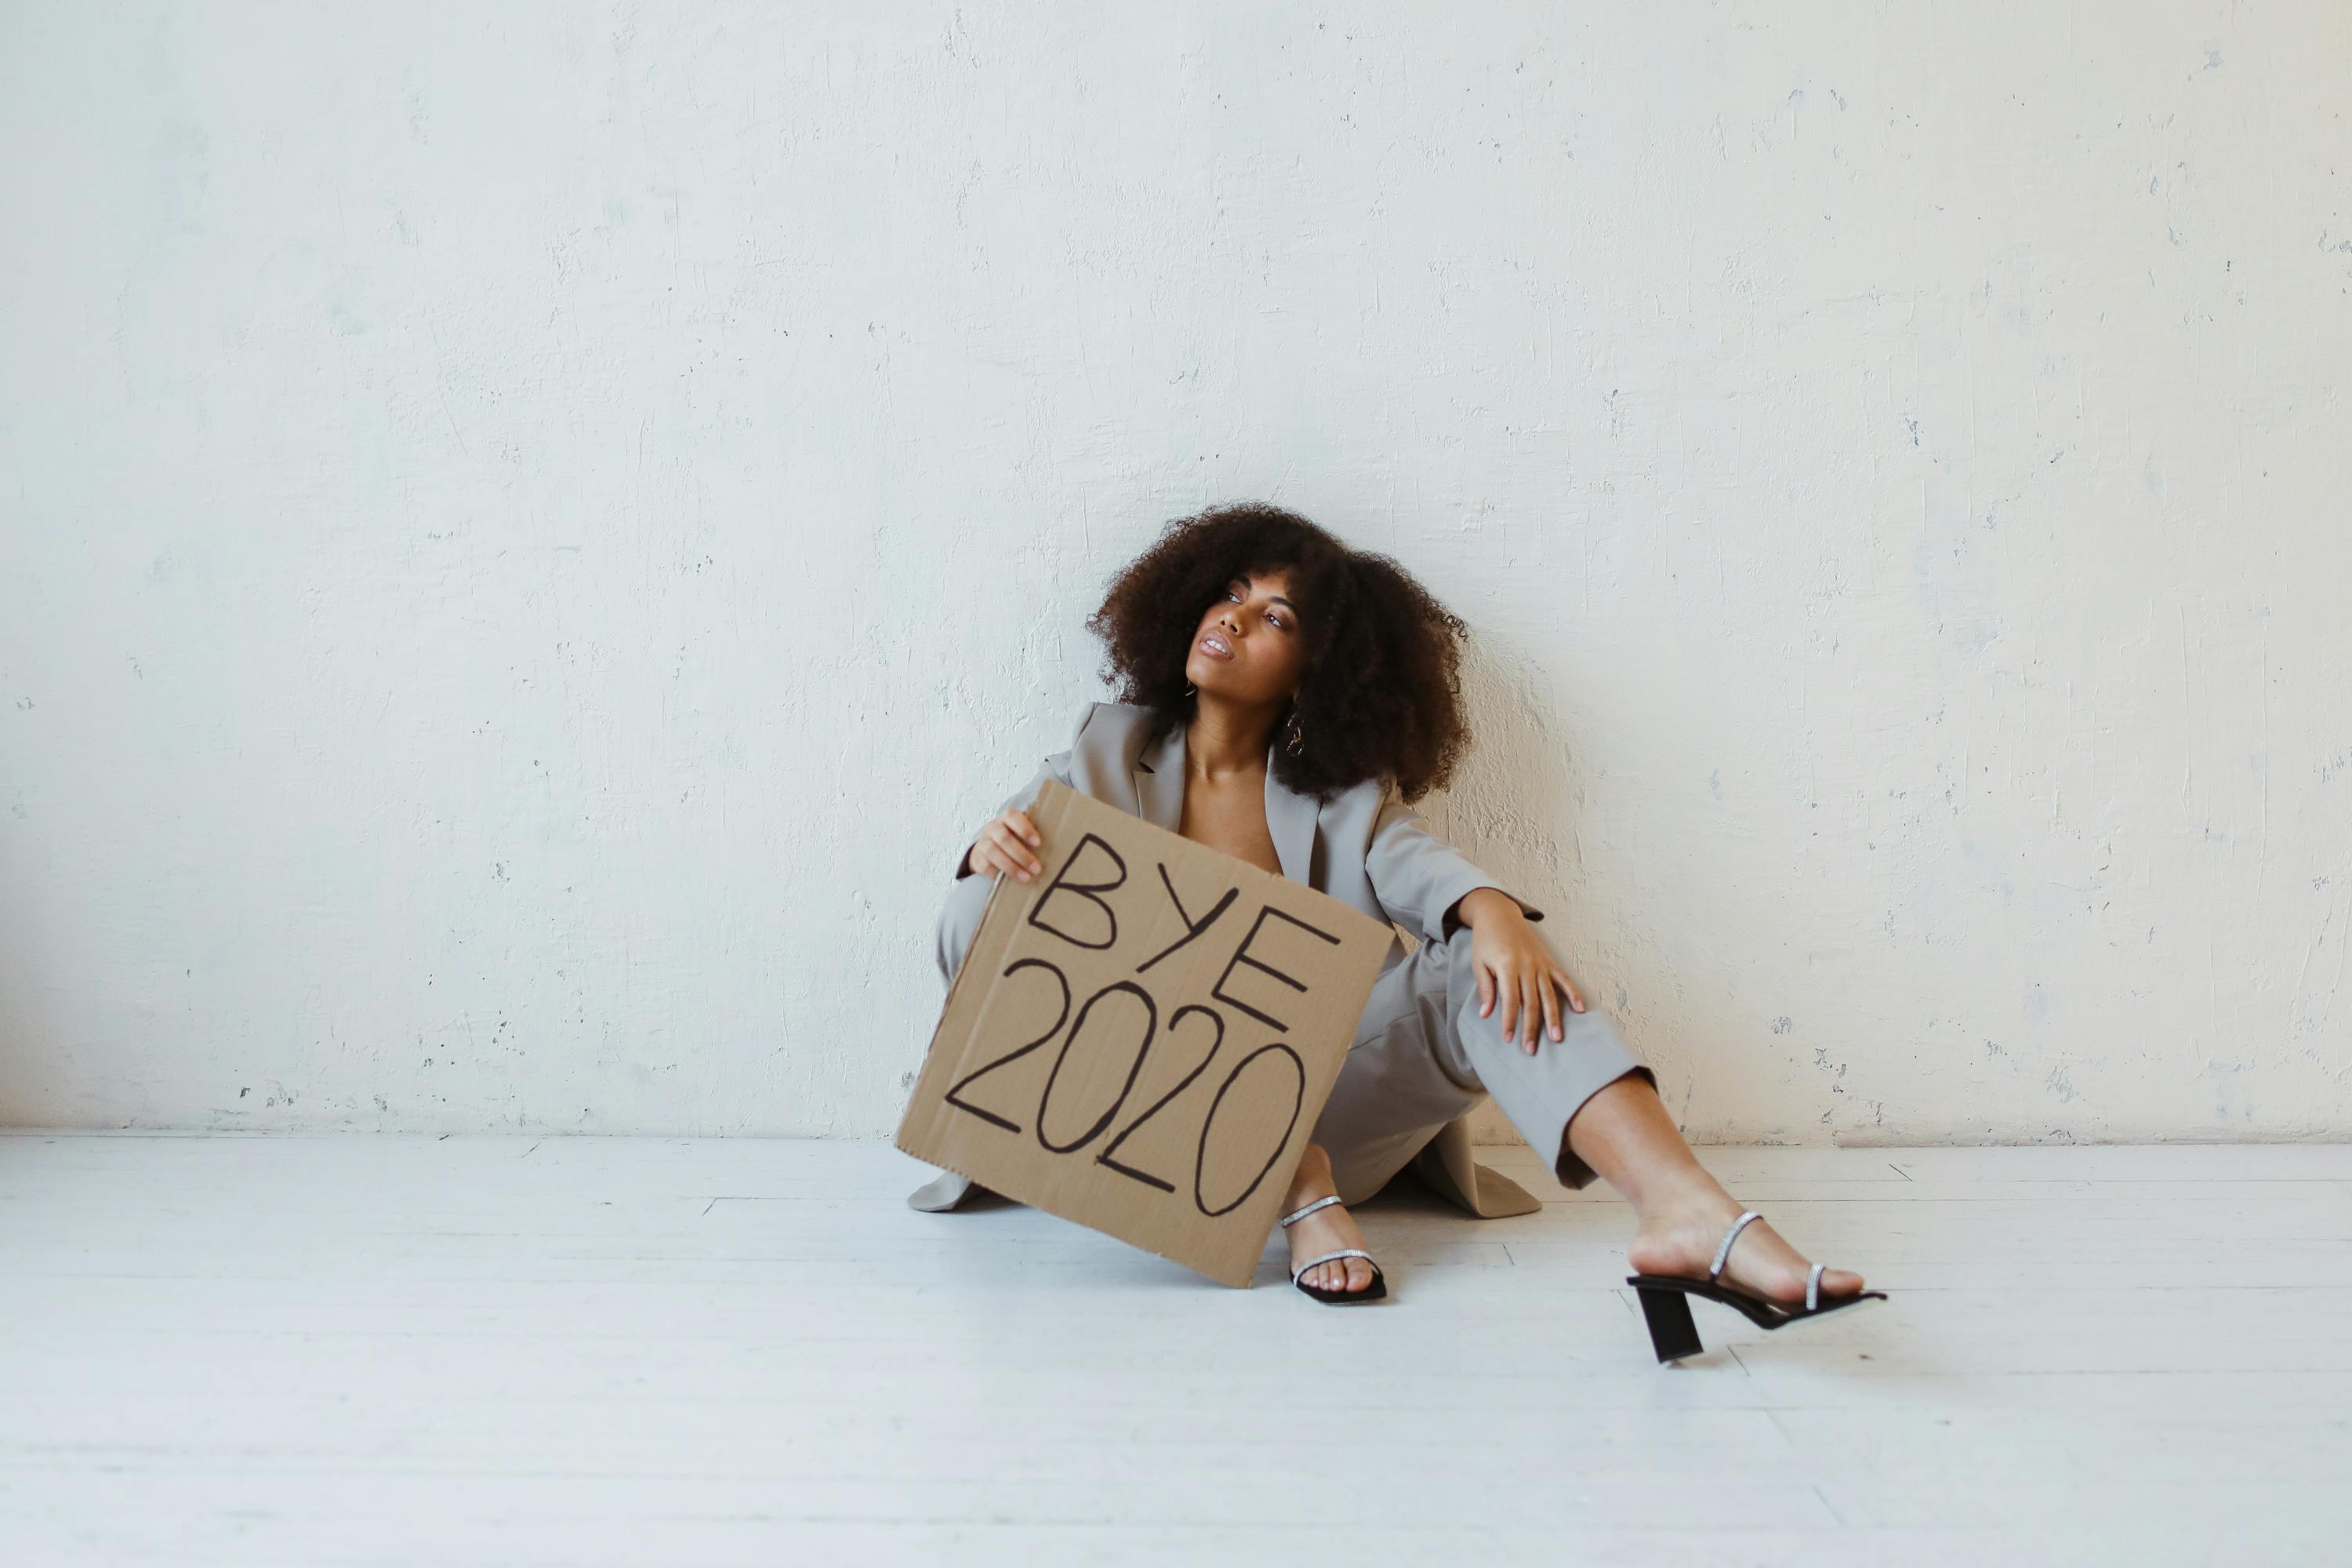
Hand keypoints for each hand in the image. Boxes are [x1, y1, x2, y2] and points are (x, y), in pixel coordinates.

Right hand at [964, 807, 1043, 882]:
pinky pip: (984, 866)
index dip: (1025, 829)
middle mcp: (993, 828)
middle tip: (1037, 868)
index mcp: (1006, 818)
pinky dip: (996, 874)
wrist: (988, 849)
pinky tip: (1007, 881)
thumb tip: (1058, 849)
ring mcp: (983, 842)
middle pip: (1004, 838)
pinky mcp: (977, 859)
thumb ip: (1034, 838)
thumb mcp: (1023, 834)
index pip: (1012, 816)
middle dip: (1022, 855)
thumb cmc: (1014, 840)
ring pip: (993, 852)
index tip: (1038, 843)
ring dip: (1011, 867)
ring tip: (1026, 878)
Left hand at [1463, 893, 1585, 1051]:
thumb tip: (1486, 1015)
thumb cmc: (1485, 940)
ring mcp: (1540, 963)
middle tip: (1531, 1048)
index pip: (1511, 1000)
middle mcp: (1527, 966)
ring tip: (1557, 1038)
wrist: (1499, 913)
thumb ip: (1485, 989)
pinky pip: (1563, 979)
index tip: (1509, 1039)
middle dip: (1531, 1027)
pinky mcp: (1548, 961)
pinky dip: (1573, 993)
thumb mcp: (1479, 963)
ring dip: (1553, 1018)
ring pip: (1549, 995)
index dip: (1510, 1021)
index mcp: (1507, 966)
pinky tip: (1580, 1009)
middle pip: (1531, 1002)